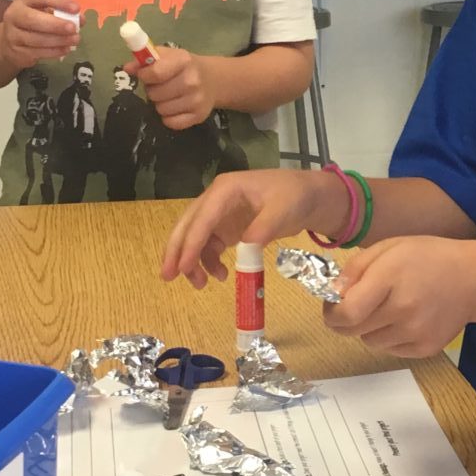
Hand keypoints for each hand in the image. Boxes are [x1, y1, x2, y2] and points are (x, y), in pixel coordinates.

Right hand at [1, 0, 79, 69]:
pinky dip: (54, 51)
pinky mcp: (16, 52)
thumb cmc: (34, 19)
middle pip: (32, 19)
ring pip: (35, 39)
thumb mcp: (46, 10)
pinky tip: (66, 49)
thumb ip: (63, 12)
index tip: (76, 8)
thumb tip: (81, 20)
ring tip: (75, 40)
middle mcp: (14, 15)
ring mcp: (12, 34)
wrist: (10, 41)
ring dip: (58, 40)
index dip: (59, 1)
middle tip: (73, 28)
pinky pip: (36, 52)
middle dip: (55, 24)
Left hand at [131, 45, 213, 130]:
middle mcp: (192, 81)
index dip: (144, 76)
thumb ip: (145, 60)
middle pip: (155, 94)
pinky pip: (171, 123)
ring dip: (160, 104)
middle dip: (153, 91)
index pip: (155, 73)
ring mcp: (196, 100)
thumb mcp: (167, 56)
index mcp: (183, 61)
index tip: (145, 75)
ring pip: (161, 109)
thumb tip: (127, 69)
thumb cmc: (184, 66)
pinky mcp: (199, 116)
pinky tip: (175, 107)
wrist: (213, 79)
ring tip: (169, 96)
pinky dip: (168, 118)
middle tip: (161, 86)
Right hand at [162, 169, 348, 286]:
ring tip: (201, 285)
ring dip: (193, 261)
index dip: (191, 243)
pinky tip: (219, 275)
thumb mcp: (284, 209)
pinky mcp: (227, 227)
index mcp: (225, 190)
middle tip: (167, 277)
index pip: (202, 218)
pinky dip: (209, 262)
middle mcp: (216, 200)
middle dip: (176, 251)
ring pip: (196, 238)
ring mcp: (220, 214)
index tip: (183, 267)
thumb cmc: (295, 196)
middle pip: (188, 226)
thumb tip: (246, 245)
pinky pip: (210, 246)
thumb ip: (265, 226)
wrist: (308, 197)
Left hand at [325, 237, 475, 357]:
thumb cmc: (427, 257)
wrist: (473, 279)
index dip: (332, 313)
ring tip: (389, 308)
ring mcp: (416, 332)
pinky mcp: (425, 349)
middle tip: (357, 305)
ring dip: (369, 328)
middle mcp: (404, 309)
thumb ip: (356, 269)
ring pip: (370, 341)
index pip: (347, 312)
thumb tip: (333, 293)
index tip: (333, 306)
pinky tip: (405, 319)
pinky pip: (390, 350)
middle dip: (347, 319)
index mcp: (391, 278)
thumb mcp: (388, 248)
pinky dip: (389, 337)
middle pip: (354, 330)